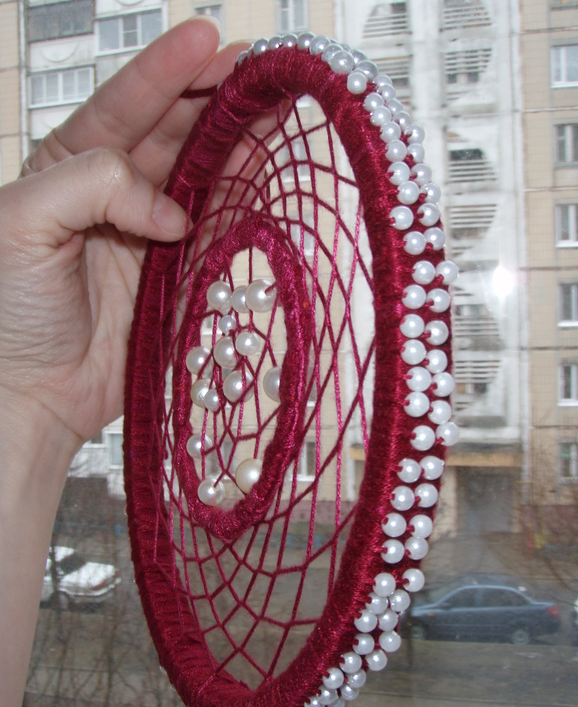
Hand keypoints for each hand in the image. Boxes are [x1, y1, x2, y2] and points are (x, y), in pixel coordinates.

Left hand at [0, 17, 241, 446]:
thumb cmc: (8, 311)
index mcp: (67, 167)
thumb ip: (93, 185)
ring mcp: (148, 235)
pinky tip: (263, 178)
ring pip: (201, 177)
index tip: (208, 38)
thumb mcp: (21, 222)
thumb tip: (172, 209)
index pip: (122, 106)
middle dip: (215, 99)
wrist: (32, 393)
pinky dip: (240, 206)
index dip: (165, 71)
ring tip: (274, 114)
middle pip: (172, 133)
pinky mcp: (176, 275)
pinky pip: (215, 231)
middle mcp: (112, 194)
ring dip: (237, 145)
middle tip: (260, 73)